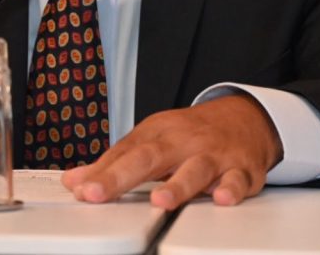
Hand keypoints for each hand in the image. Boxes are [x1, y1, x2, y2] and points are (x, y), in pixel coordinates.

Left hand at [61, 93, 282, 209]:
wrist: (244, 117)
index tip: (80, 189)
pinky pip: (237, 179)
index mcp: (158, 135)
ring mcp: (213, 155)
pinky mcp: (241, 169)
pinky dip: (231, 188)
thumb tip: (75, 181)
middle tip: (97, 192)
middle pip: (150, 157)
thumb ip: (115, 162)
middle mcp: (183, 143)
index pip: (124, 154)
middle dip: (121, 176)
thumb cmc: (191, 133)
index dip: (100, 173)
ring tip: (160, 200)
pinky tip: (221, 197)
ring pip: (196, 169)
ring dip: (178, 184)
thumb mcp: (152, 140)